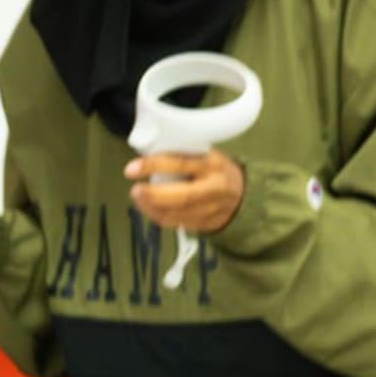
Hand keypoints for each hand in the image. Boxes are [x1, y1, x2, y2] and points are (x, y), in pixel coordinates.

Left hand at [126, 149, 245, 234]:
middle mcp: (214, 188)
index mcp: (213, 165)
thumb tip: (147, 152)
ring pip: (177, 214)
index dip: (153, 166)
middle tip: (136, 190)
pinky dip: (159, 216)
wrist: (243, 194)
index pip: (181, 164)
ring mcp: (212, 209)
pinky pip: (177, 224)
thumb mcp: (205, 154)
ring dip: (151, 207)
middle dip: (153, 195)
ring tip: (139, 197)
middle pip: (182, 196)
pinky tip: (150, 208)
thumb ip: (181, 154)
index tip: (132, 168)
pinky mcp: (206, 224)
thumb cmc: (216, 170)